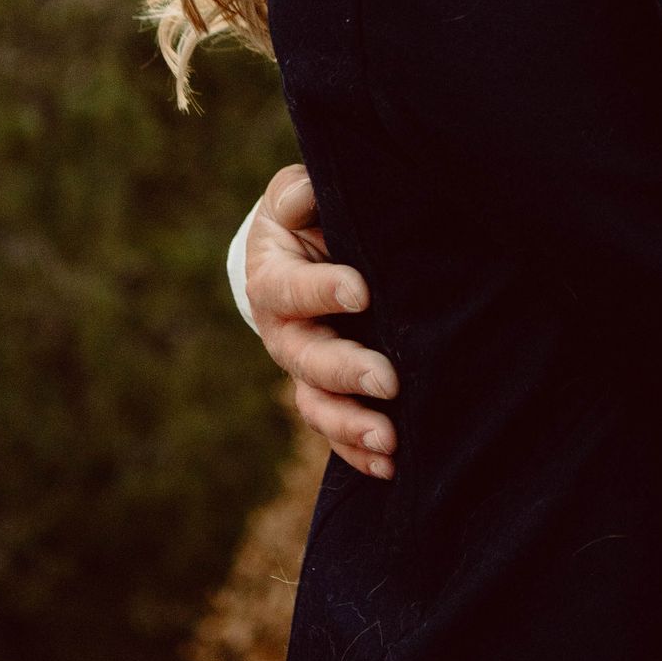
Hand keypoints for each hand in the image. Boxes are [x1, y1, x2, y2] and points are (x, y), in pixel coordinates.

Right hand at [246, 165, 396, 480]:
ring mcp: (305, 369)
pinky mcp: (330, 393)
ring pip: (319, 406)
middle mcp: (283, 332)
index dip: (321, 291)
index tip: (362, 290)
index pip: (289, 289)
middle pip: (306, 359)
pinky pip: (338, 431)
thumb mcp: (296, 195)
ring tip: (390, 441)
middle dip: (346, 372)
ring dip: (352, 426)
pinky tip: (391, 466)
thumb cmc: (307, 216)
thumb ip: (298, 194)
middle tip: (386, 380)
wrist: (306, 253)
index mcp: (271, 279)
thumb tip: (302, 198)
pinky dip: (359, 452)